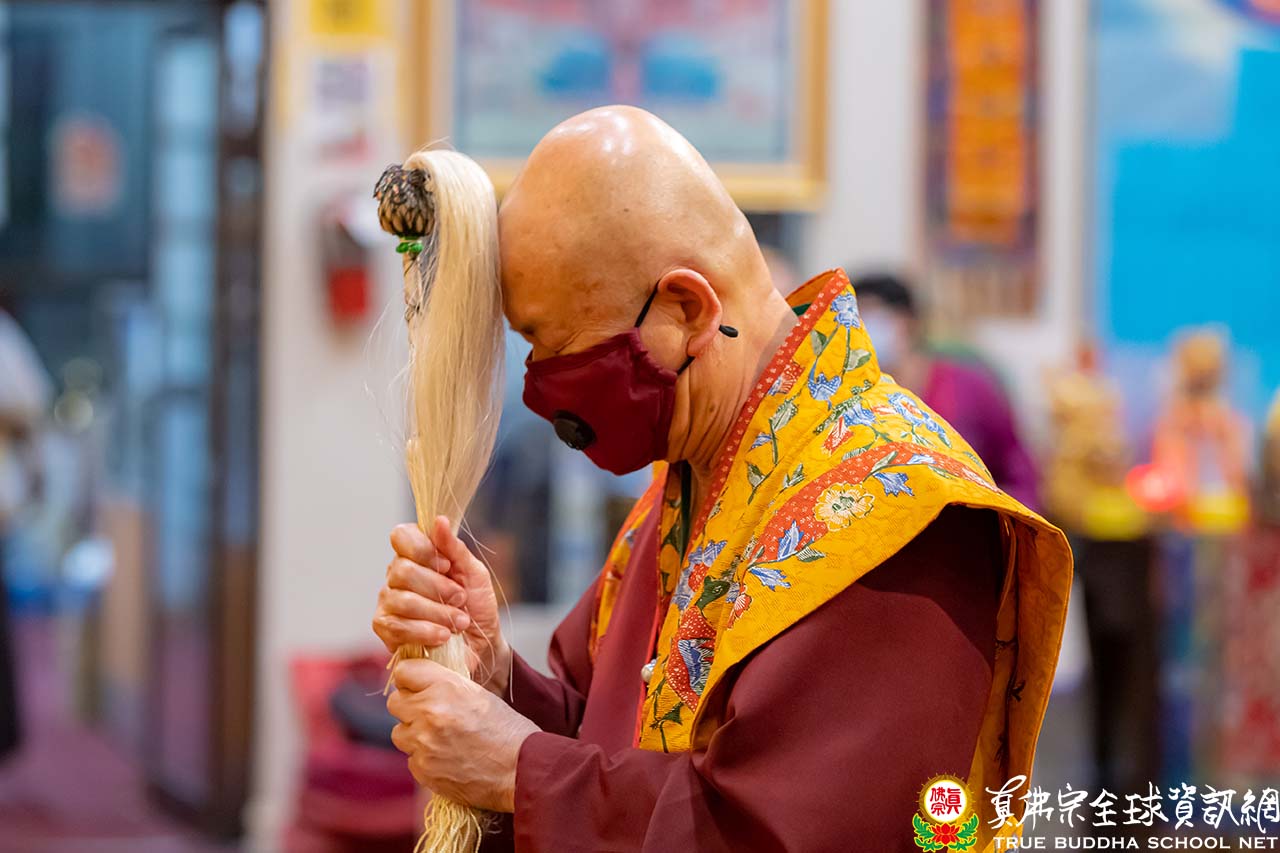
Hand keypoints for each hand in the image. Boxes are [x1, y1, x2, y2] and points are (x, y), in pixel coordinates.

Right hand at [373, 516, 511, 693]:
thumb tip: (439, 520)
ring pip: (402, 600)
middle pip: (403, 570)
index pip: (401, 536)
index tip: (446, 565)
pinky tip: (443, 635)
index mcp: (416, 555)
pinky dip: (425, 631)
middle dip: (438, 587)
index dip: (422, 549)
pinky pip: (398, 626)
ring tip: (459, 622)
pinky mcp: (386, 629)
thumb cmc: (476, 606)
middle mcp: (396, 576)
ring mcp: (388, 602)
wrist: (481, 645)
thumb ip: (455, 549)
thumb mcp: (474, 574)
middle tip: (460, 598)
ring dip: (437, 612)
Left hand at [388, 658, 538, 812]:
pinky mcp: (423, 769)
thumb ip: (445, 685)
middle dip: (409, 707)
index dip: (411, 679)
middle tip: (430, 713)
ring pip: (399, 732)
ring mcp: (424, 743)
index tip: (418, 686)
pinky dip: (424, 758)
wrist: (520, 770)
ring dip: (414, 734)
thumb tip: (418, 682)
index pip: (404, 672)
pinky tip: (447, 757)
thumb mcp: (478, 694)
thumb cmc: (506, 730)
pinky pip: (410, 758)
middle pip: (395, 702)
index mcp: (446, 687)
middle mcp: (430, 712)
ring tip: (440, 738)